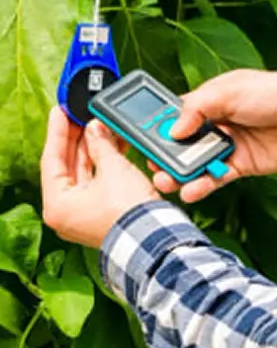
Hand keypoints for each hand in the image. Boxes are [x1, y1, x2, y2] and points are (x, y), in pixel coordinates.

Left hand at [41, 108, 159, 248]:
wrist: (154, 236)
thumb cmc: (128, 210)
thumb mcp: (113, 169)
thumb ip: (101, 144)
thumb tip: (96, 128)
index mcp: (58, 204)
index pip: (52, 159)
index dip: (57, 132)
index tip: (61, 111)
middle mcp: (66, 212)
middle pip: (67, 167)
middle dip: (77, 140)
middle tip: (81, 116)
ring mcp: (84, 214)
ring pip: (84, 174)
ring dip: (94, 150)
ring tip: (101, 127)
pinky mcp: (102, 214)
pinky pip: (97, 183)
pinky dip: (104, 165)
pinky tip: (113, 146)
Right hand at [150, 70, 276, 203]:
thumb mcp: (231, 90)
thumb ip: (197, 108)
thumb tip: (173, 128)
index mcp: (212, 99)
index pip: (176, 113)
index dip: (157, 125)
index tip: (138, 137)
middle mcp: (218, 123)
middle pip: (182, 142)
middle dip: (164, 154)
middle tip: (150, 164)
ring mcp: (229, 145)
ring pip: (196, 162)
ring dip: (179, 173)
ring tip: (166, 181)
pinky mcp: (242, 165)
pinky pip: (215, 177)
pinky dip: (202, 185)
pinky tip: (190, 190)